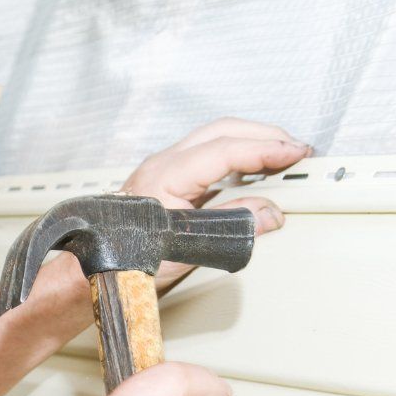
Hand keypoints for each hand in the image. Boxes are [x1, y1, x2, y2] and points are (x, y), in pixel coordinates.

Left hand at [120, 117, 310, 291]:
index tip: (295, 154)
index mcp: (166, 174)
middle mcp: (163, 162)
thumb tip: (271, 213)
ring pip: (215, 137)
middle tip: (297, 151)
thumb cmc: (129, 257)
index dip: (265, 149)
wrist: (98, 264)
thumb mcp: (186, 246)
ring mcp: (164, 166)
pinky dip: (237, 155)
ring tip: (282, 157)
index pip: (226, 149)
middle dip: (264, 136)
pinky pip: (208, 153)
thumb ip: (231, 225)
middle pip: (223, 131)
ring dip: (251, 142)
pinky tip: (254, 168)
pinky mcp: (167, 176)